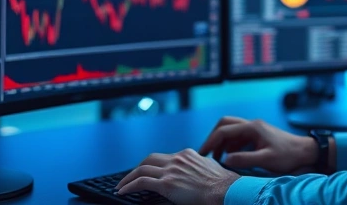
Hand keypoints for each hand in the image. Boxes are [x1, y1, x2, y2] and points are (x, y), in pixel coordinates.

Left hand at [115, 148, 238, 204]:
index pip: (165, 157)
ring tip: (121, 186)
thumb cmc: (222, 185)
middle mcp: (177, 159)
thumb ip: (198, 169)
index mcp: (187, 155)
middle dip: (138, 168)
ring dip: (128, 178)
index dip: (154, 165)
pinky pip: (141, 182)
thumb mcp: (210, 169)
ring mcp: (171, 170)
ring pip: (141, 169)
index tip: (148, 171)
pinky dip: (129, 186)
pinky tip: (123, 192)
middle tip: (130, 177)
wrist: (225, 190)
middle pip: (149, 159)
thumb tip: (194, 176)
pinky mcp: (167, 184)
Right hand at [198, 116, 316, 174]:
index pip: (224, 130)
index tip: (202, 154)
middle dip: (214, 137)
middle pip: (225, 124)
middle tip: (207, 153)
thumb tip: (225, 160)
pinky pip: (238, 137)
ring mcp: (255, 129)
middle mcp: (252, 125)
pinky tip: (229, 157)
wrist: (305, 152)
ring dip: (222, 142)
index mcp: (252, 127)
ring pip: (231, 130)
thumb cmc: (288, 155)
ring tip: (216, 158)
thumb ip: (244, 159)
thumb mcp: (265, 160)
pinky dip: (230, 145)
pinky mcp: (258, 136)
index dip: (211, 141)